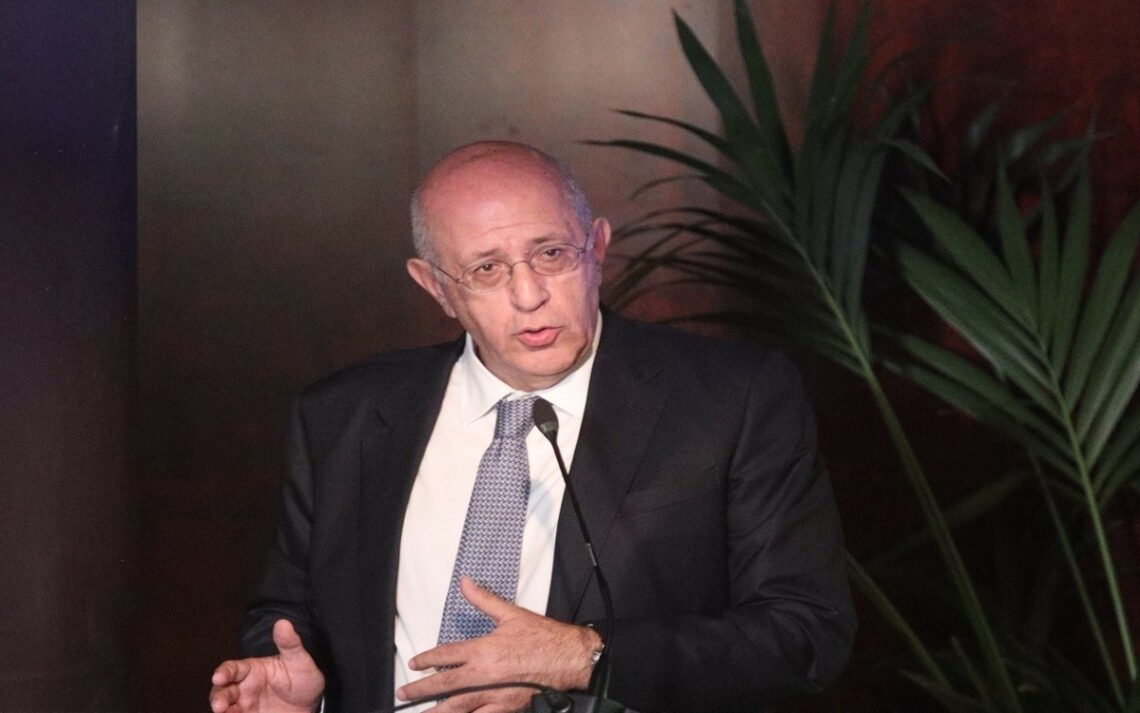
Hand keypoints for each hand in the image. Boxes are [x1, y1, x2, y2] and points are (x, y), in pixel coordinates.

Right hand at [209, 619, 325, 712]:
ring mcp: (246, 705)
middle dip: (218, 697)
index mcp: (252, 670)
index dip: (223, 672)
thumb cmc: (303, 679)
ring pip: (225, 708)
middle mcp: (244, 688)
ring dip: (222, 711)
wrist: (312, 705)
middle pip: (223, 691)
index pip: (232, 669)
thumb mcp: (299, 661)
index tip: (218, 678)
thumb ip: (289, 644)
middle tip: (219, 705)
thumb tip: (283, 623)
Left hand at [396, 577, 601, 712]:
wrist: (569, 658)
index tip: (415, 664)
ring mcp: (494, 695)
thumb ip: (484, 600)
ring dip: (437, 711)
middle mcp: (483, 675)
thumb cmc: (544, 638)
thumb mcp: (511, 614)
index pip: (446, 655)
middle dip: (421, 690)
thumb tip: (466, 583)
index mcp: (483, 650)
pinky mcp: (507, 707)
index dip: (427, 659)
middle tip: (404, 694)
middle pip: (444, 684)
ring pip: (458, 707)